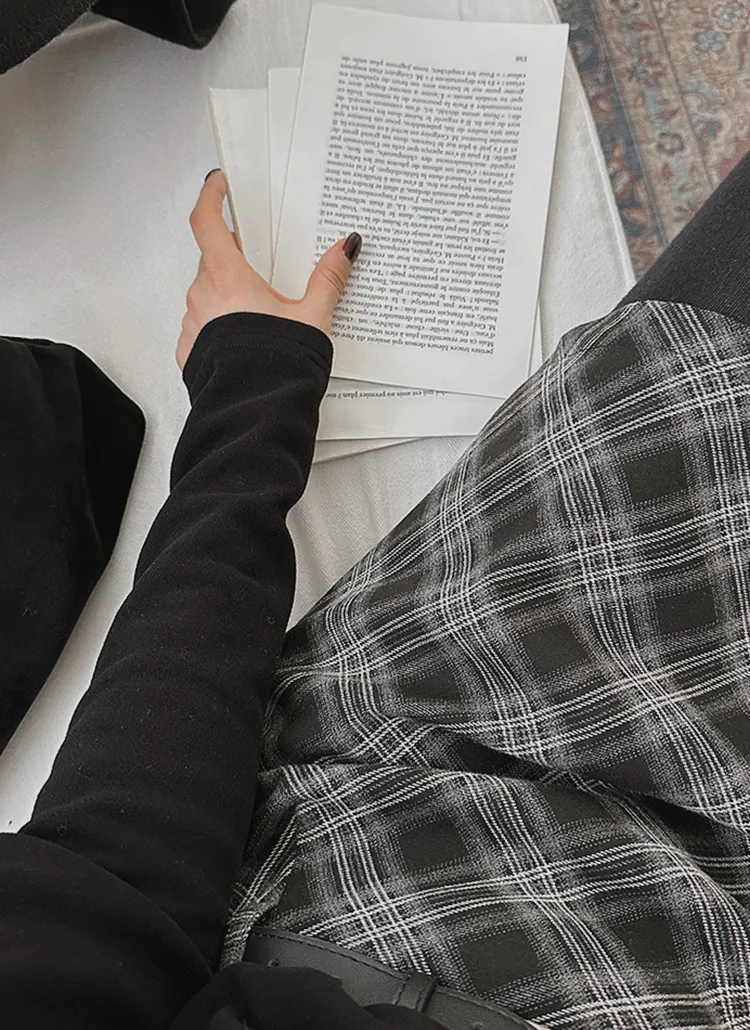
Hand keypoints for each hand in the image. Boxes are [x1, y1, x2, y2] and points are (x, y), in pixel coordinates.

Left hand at [177, 169, 361, 370]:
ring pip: (206, 295)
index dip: (210, 197)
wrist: (256, 414)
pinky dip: (219, 326)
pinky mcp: (190, 352)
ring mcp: (192, 325)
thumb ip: (328, 279)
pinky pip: (202, 327)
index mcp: (227, 278)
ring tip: (259, 314)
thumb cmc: (276, 368)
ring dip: (227, 296)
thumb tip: (343, 251)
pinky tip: (245, 340)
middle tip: (259, 266)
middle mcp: (202, 297)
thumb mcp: (311, 318)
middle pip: (211, 260)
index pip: (207, 221)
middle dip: (233, 259)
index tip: (217, 185)